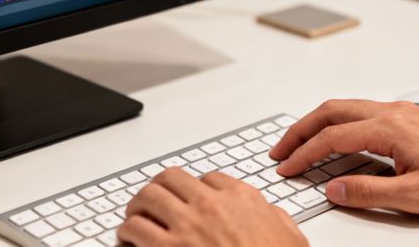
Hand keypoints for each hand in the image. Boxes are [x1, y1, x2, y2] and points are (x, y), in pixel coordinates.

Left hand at [118, 168, 307, 246]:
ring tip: (135, 218)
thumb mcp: (291, 239)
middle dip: (159, 189)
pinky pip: (135, 229)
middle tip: (153, 202)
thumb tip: (273, 215)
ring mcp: (188, 225)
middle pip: (170, 178)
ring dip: (138, 207)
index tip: (188, 198)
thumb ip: (277, 220)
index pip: (208, 178)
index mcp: (241, 198)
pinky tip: (127, 240)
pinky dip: (127, 233)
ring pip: (147, 197)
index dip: (195, 189)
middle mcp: (210, 205)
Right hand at [271, 99, 418, 217]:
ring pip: (343, 107)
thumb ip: (367, 192)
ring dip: (316, 124)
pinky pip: (359, 112)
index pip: (332, 137)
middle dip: (299, 130)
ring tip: (298, 143)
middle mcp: (391, 112)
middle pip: (330, 111)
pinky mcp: (406, 117)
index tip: (287, 166)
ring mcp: (399, 112)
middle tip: (280, 149)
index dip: (303, 153)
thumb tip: (333, 189)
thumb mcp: (415, 196)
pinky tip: (333, 138)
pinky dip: (335, 123)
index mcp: (390, 128)